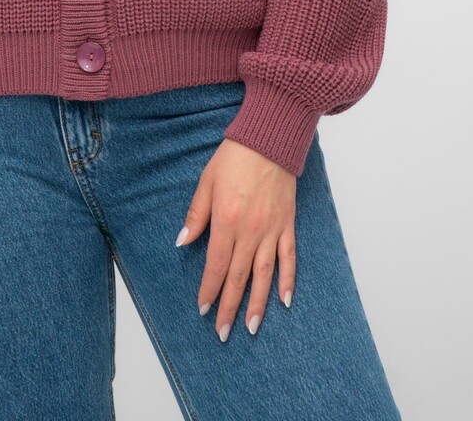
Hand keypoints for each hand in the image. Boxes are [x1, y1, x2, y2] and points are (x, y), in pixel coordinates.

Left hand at [176, 138, 296, 340]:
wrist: (269, 140)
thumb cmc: (234, 157)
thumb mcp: (206, 181)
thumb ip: (196, 214)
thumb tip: (184, 241)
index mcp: (226, 220)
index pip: (216, 264)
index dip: (209, 289)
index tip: (203, 309)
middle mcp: (250, 230)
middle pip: (238, 276)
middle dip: (229, 306)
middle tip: (223, 332)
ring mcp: (272, 229)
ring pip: (264, 274)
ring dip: (258, 303)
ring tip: (252, 327)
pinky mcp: (288, 224)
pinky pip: (289, 258)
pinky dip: (288, 280)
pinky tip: (284, 300)